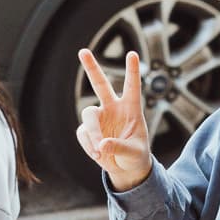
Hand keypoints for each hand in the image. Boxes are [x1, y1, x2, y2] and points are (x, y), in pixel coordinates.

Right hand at [77, 49, 153, 191]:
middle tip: (83, 51)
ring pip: (88, 115)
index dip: (132, 71)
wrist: (126, 168)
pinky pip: (83, 133)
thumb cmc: (136, 155)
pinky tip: (98, 154)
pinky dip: (89, 145)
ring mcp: (99, 118)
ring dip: (93, 133)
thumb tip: (102, 144)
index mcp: (131, 108)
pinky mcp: (88, 130)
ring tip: (100, 150)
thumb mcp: (134, 153)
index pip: (132, 87)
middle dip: (92, 68)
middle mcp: (113, 108)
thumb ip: (120, 147)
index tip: (132, 54)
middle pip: (100, 84)